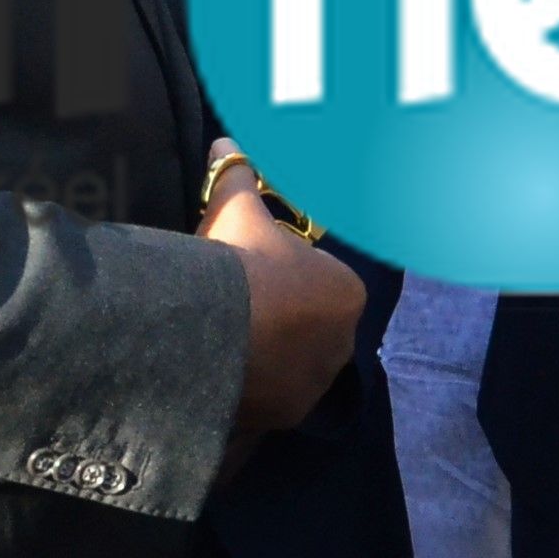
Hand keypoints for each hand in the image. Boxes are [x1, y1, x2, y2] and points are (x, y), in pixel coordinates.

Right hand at [201, 144, 362, 435]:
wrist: (212, 331)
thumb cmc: (239, 263)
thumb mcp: (236, 211)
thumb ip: (236, 176)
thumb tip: (224, 141)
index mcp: (346, 292)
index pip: (320, 281)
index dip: (286, 275)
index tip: (254, 271)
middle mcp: (344, 343)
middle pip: (311, 327)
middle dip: (284, 321)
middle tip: (238, 305)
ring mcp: (317, 384)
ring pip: (294, 365)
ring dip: (271, 357)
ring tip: (226, 340)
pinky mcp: (288, 415)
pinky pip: (273, 397)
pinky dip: (255, 387)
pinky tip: (224, 371)